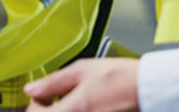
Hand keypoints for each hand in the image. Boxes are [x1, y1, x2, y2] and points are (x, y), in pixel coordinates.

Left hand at [24, 58, 139, 110]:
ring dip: (61, 110)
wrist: (147, 88)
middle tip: (53, 98)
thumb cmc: (119, 77)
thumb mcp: (81, 70)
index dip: (35, 103)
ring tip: (72, 100)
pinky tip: (85, 105)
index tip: (41, 94)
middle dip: (47, 109)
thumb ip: (53, 82)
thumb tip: (31, 89)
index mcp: (71, 110)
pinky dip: (75, 111)